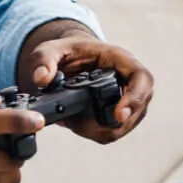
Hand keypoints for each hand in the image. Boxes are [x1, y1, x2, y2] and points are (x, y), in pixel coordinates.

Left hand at [25, 37, 153, 142]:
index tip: (118, 115)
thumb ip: (43, 60)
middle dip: (113, 123)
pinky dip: (96, 132)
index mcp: (118, 59)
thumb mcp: (48, 50)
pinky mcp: (117, 112)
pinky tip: (77, 125)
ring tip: (74, 122)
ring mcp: (126, 97)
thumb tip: (41, 79)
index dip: (135, 98)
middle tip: (82, 125)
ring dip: (101, 130)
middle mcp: (127, 79)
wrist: (67, 58)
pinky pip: (114, 130)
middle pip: (138, 107)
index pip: (141, 78)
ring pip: (126, 124)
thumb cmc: (64, 51)